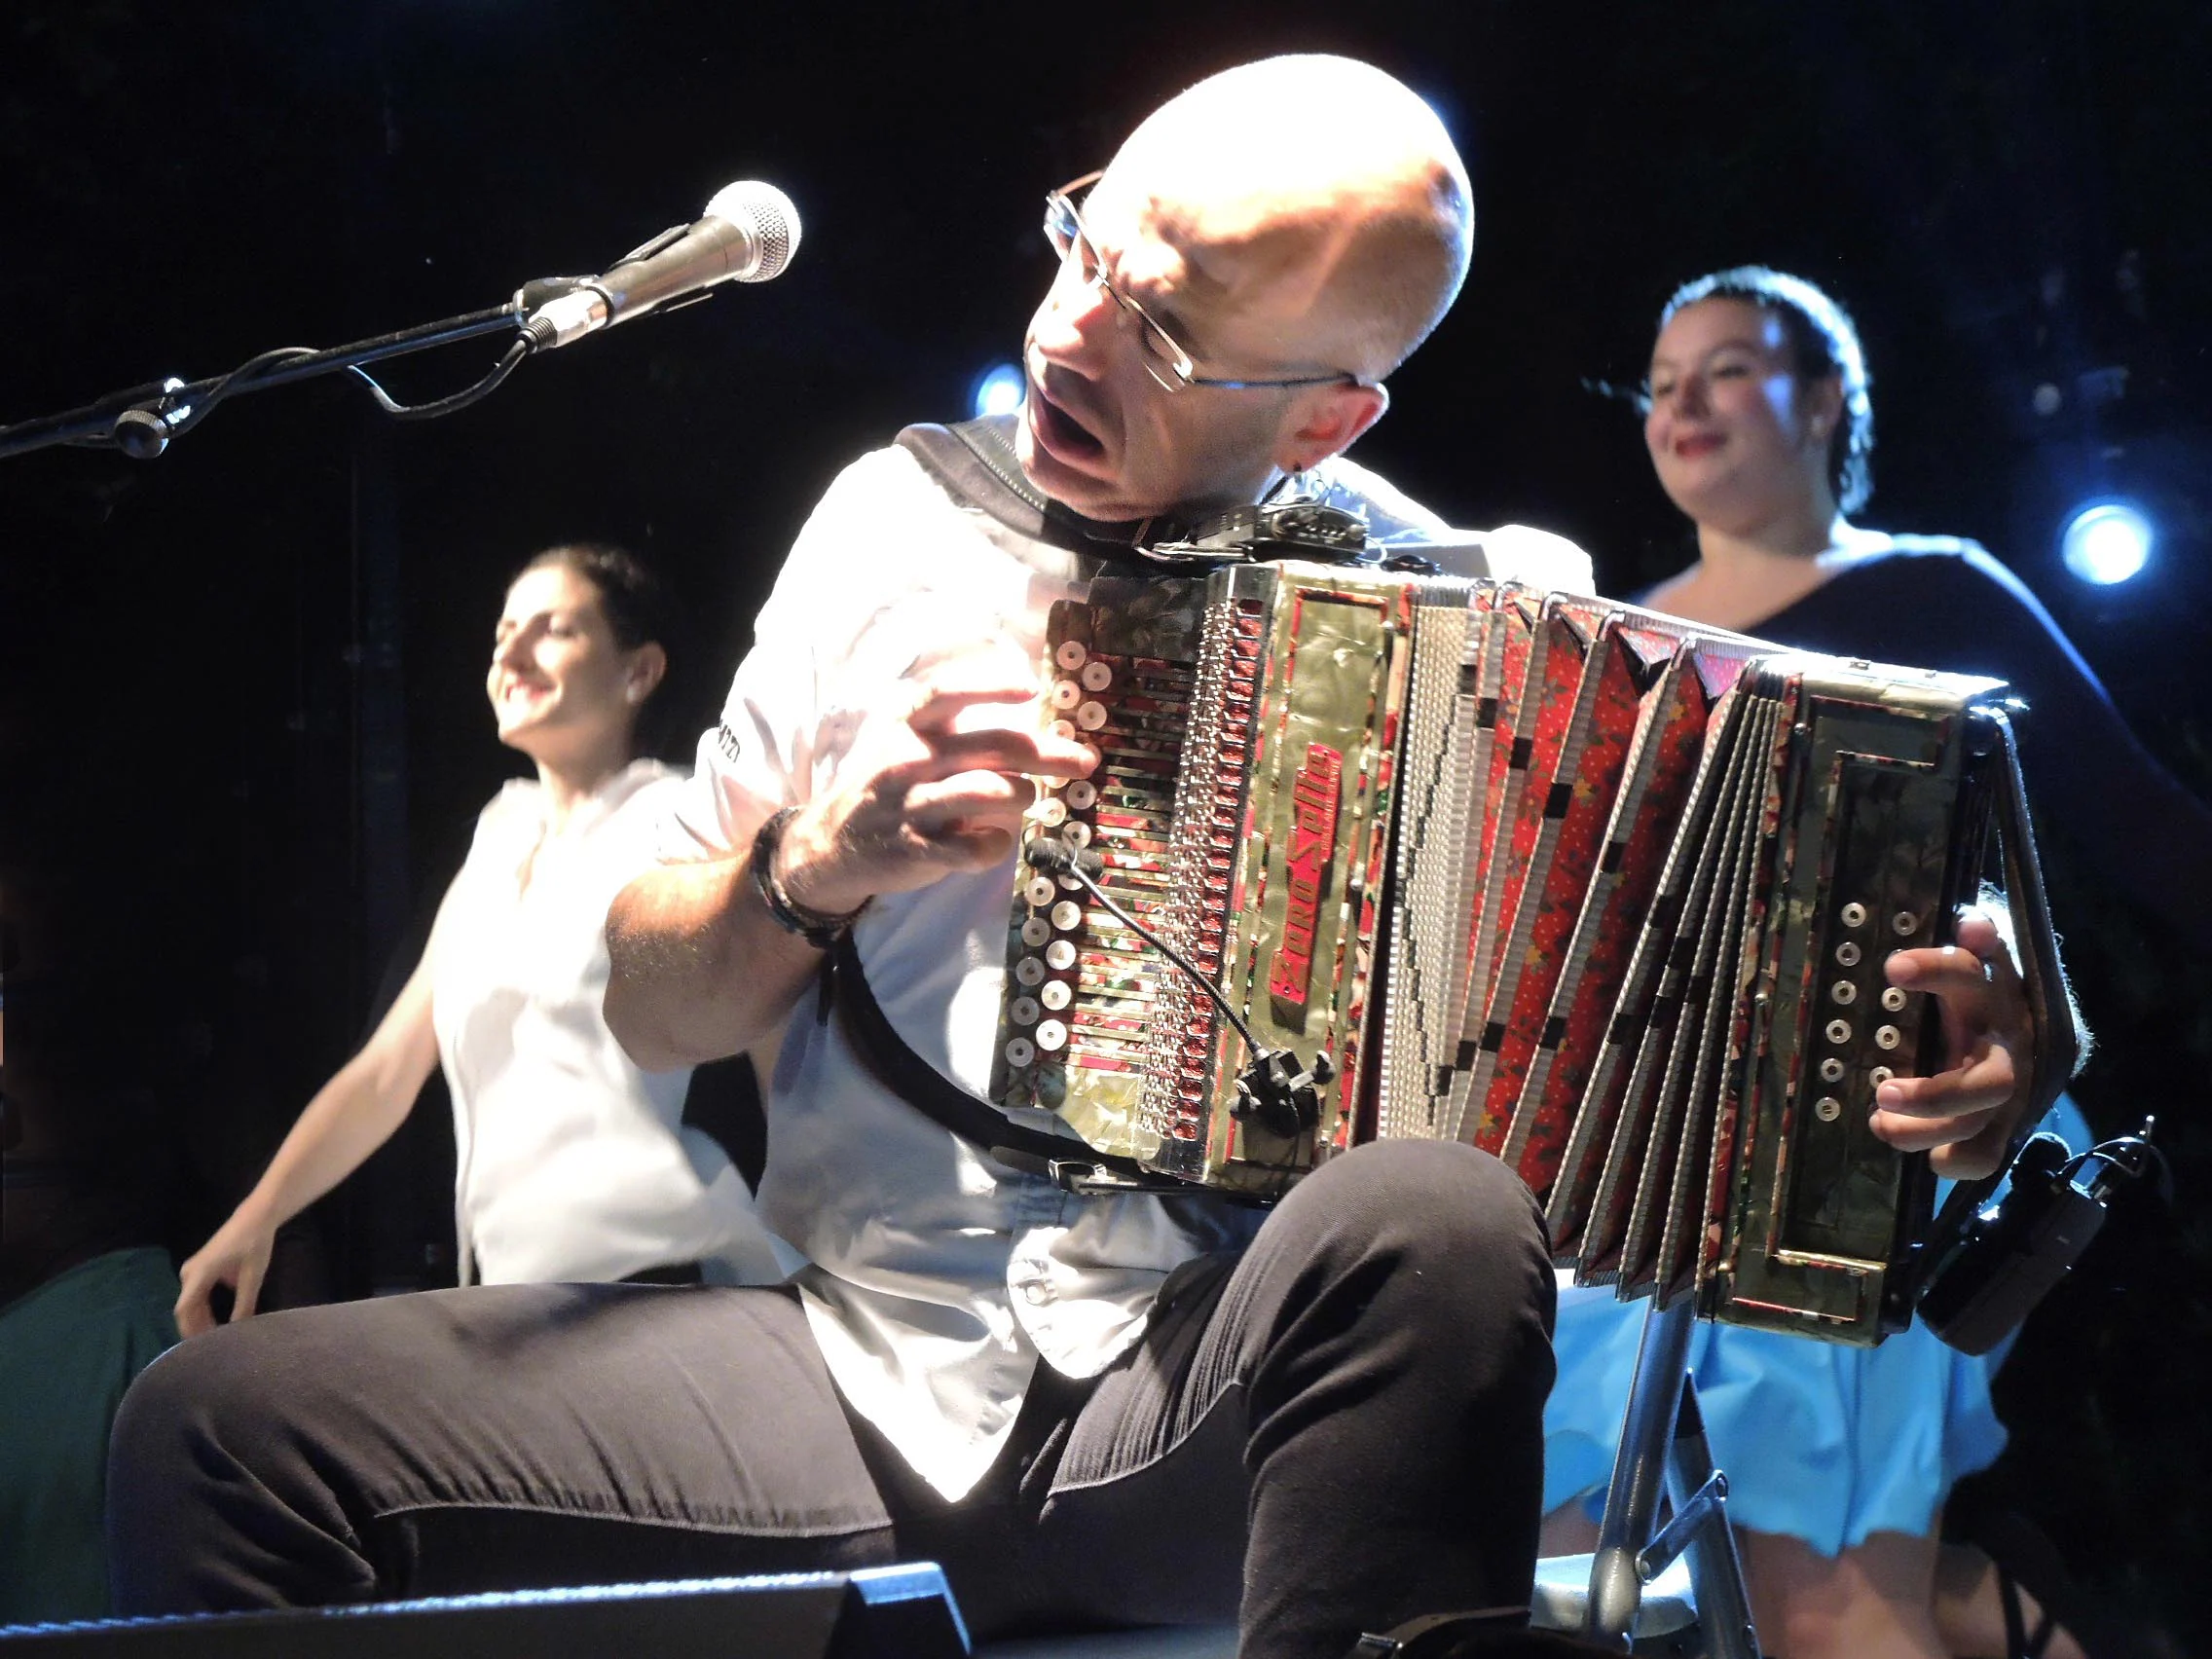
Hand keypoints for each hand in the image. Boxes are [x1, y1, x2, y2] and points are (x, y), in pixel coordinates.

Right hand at [174, 1210, 277, 1338]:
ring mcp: (192, 1271)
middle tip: (210, 1350)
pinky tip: (214, 1325)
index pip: (184, 1309)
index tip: (199, 1349)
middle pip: (186, 1309)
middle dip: (196, 1330)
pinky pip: (196, 1296)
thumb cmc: (254, 1245)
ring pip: (191, 1304)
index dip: (189, 1331)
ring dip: (199, 1322)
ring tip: (213, 1341)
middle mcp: (189, 1273)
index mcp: (200, 1273)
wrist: (255, 1219)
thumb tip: (239, 1331)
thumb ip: (244, 1305)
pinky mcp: (199, 1270)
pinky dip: (203, 1311)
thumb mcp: (253, 1277)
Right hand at [779, 638, 1096, 915]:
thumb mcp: (898, 736)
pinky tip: (994, 841)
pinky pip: (975, 846)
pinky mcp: (916, 849)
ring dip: (1022, 797)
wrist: (830, 845)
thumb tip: (1021, 697)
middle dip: (1050, 753)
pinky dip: (998, 845)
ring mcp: (911, 805)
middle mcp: (908, 760)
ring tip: (1023, 800)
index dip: (990, 686)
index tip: (1030, 688)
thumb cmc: (882, 784)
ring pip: (990, 792)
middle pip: (993, 745)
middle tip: (1084, 761)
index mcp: (906, 725)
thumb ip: (946, 717)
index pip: (946, 692)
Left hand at [1870, 907, 2033, 1178]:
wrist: (2025, 1026)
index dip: (1935, 970)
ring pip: (1980, 1121)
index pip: (1967, 974)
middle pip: (1987, 1081)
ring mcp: (2008, 1089)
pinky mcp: (2002, 1122)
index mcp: (1991, 993)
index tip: (1892, 968)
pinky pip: (1987, 1153)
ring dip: (1929, 1129)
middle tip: (1884, 1094)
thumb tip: (1969, 923)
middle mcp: (2005, 1045)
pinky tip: (1933, 1161)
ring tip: (1880, 1124)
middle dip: (1936, 1095)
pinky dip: (1960, 1161)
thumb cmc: (1973, 988)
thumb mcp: (1973, 957)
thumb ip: (1973, 937)